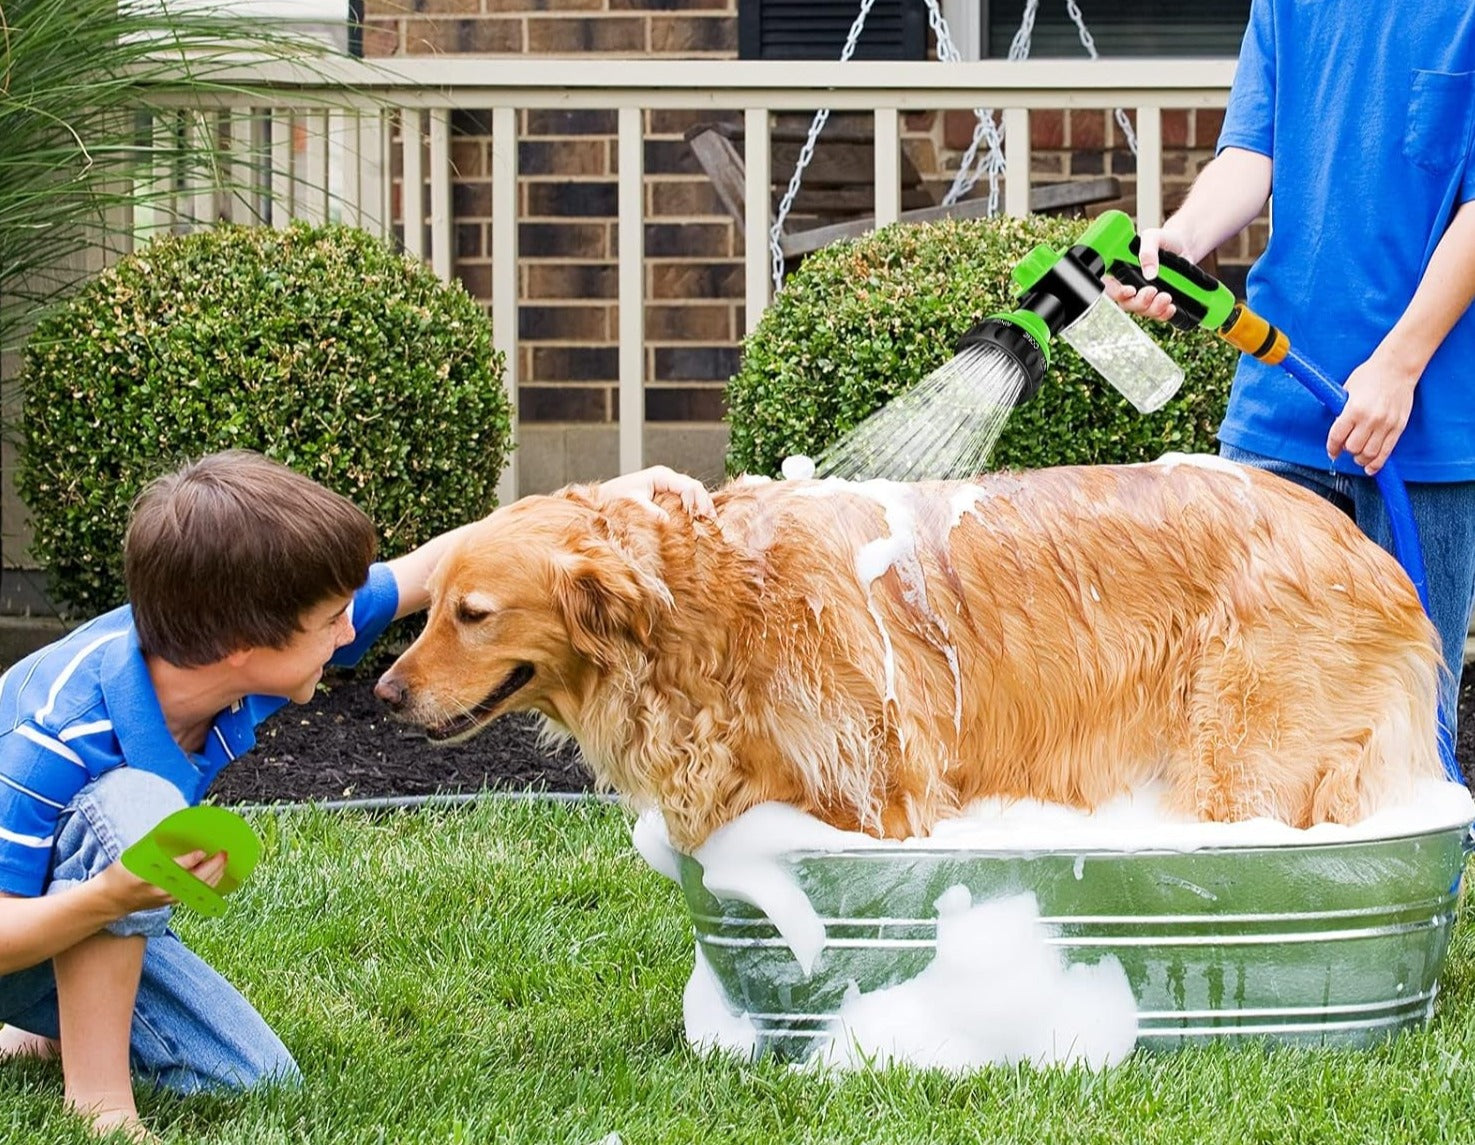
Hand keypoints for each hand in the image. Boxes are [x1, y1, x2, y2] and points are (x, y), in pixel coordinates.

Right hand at [97, 850, 227, 914]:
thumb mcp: (132, 857)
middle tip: (223, 853)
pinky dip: (209, 883)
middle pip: (194, 881)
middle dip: (212, 867)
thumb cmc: (120, 875)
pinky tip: (217, 874)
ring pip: (198, 889)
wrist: (110, 901)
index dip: (190, 861)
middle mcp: (163, 891)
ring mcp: (169, 898)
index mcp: (150, 877)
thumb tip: (171, 832)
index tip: (201, 851)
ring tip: (224, 860)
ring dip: (215, 874)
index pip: (174, 870)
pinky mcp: (173, 901)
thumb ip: (152, 847)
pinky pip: (196, 893)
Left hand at [602, 465, 715, 517]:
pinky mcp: (667, 499)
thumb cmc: (613, 499)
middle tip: (711, 525)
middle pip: (696, 489)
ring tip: (709, 526)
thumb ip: (650, 511)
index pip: (689, 487)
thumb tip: (668, 521)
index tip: (696, 521)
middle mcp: (668, 480)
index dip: (696, 504)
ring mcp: (668, 489)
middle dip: (705, 506)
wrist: (600, 501)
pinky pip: (687, 503)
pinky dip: (694, 513)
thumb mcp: (632, 504)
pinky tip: (699, 525)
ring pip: (695, 496)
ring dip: (702, 510)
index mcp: (661, 476)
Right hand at [1104, 224, 1199, 323]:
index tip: (1130, 290)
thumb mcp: (1154, 237)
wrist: (1185, 245)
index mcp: (1120, 267)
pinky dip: (1162, 314)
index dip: (1115, 292)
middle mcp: (1128, 283)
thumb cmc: (1165, 238)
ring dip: (1152, 309)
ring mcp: (1142, 293)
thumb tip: (1149, 273)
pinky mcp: (1156, 300)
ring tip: (1167, 297)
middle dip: (1138, 302)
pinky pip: (1155, 314)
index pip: (1108, 284)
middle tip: (1152, 291)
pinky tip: (1170, 307)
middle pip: (1124, 302)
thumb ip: (1148, 251)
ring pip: (1140, 310)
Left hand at [1326, 350, 1419, 474]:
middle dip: (1347, 451)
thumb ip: (1340, 409)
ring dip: (1360, 459)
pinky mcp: (1398, 426)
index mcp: (1353, 410)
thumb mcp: (1347, 389)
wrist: (1397, 367)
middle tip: (1346, 449)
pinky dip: (1377, 463)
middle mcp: (1370, 419)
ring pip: (1369, 454)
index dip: (1332, 448)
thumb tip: (1333, 424)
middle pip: (1353, 448)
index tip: (1332, 452)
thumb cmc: (1370, 375)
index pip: (1337, 437)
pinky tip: (1370, 467)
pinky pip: (1387, 451)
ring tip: (1358, 457)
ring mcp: (1386, 424)